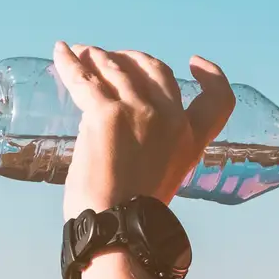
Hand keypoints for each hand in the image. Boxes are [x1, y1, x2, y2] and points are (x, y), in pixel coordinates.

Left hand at [51, 41, 235, 218]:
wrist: (116, 227)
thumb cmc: (131, 214)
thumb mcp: (164, 176)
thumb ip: (157, 146)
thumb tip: (123, 126)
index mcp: (190, 139)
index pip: (218, 99)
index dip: (211, 75)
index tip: (193, 62)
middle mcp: (171, 119)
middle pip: (155, 69)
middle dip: (132, 58)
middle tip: (111, 59)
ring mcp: (139, 111)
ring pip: (116, 69)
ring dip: (97, 57)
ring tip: (83, 53)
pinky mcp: (106, 113)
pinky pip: (83, 78)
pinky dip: (68, 62)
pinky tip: (60, 51)